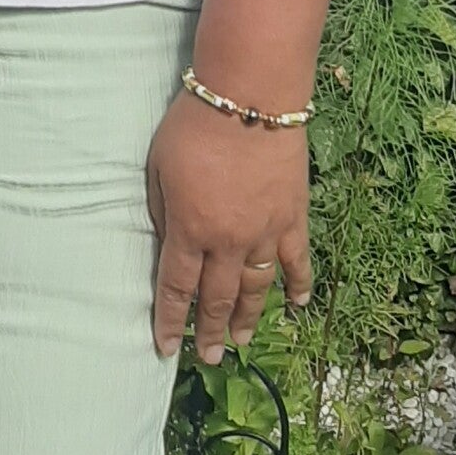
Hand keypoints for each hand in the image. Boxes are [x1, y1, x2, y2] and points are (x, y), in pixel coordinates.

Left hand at [146, 89, 311, 363]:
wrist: (248, 98)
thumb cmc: (193, 127)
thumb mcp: (157, 168)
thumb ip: (162, 212)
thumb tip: (168, 242)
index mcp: (189, 229)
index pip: (175, 288)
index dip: (169, 321)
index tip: (166, 348)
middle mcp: (228, 241)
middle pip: (217, 298)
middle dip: (209, 331)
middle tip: (208, 357)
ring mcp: (265, 232)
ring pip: (256, 288)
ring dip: (248, 318)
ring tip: (240, 342)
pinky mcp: (293, 218)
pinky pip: (297, 261)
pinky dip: (298, 286)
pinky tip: (297, 305)